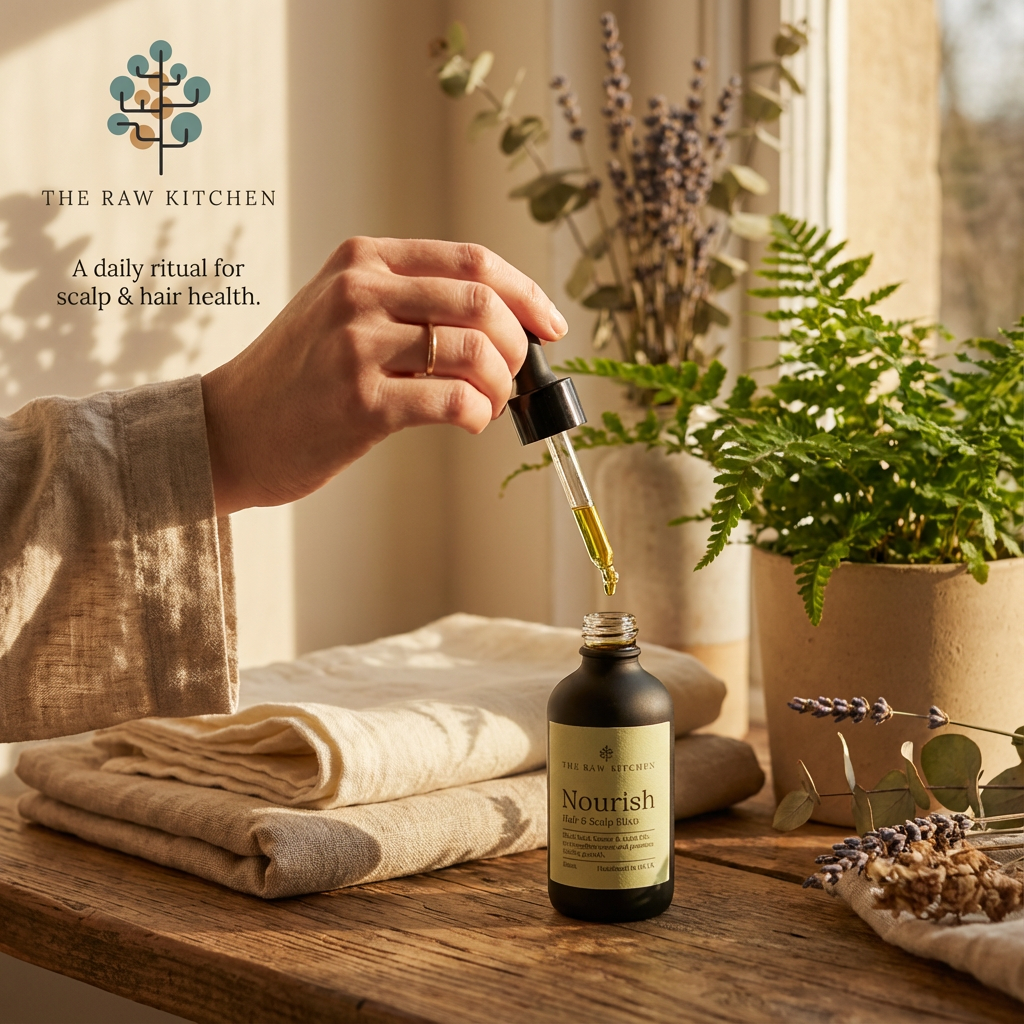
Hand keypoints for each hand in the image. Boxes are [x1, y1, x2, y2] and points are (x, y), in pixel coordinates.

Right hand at [201, 237, 566, 514]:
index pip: (471, 261)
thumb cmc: (296, 377)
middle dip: (517, 345)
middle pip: (481, 302)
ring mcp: (357, 346)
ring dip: (501, 386)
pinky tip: (470, 422)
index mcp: (363, 259)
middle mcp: (359, 292)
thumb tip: (501, 328)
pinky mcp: (360, 402)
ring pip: (475, 350)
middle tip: (516, 377)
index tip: (551, 325)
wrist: (230, 430)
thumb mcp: (340, 312)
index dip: (526, 292)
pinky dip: (478, 414)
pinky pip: (453, 400)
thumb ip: (408, 304)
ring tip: (490, 405)